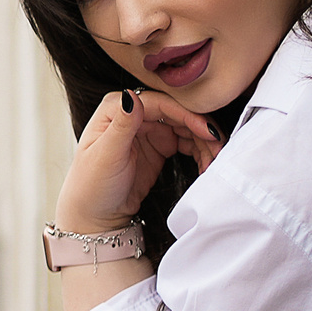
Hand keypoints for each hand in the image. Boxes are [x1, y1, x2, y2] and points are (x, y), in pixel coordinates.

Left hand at [56, 88, 221, 233]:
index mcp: (115, 109)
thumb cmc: (91, 185)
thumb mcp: (106, 156)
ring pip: (185, 128)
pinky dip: (200, 153)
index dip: (186, 115)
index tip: (207, 130)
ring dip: (204, 143)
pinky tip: (207, 165)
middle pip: (177, 114)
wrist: (95, 215)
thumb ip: (121, 126)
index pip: (159, 103)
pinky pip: (187, 143)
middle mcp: (134, 114)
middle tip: (220, 148)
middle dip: (201, 130)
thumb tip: (130, 95)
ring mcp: (148, 130)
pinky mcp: (159, 147)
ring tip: (215, 162)